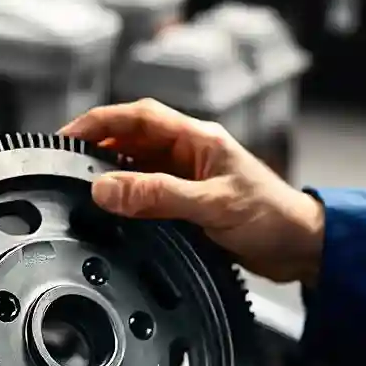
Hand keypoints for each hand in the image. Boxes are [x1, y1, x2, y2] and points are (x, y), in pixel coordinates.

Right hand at [60, 98, 324, 285]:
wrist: (301, 248)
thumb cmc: (272, 218)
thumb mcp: (211, 205)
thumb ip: (158, 196)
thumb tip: (105, 189)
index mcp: (198, 139)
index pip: (138, 117)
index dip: (100, 121)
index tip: (67, 135)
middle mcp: (189, 153)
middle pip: (131, 139)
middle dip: (97, 148)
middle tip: (65, 164)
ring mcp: (188, 178)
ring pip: (137, 167)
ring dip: (110, 175)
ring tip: (81, 188)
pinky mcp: (188, 203)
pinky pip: (147, 194)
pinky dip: (126, 199)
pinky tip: (113, 212)